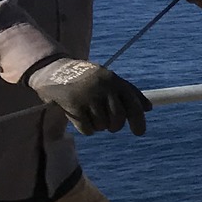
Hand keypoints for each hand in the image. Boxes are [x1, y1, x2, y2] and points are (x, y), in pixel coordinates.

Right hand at [24, 57, 150, 135]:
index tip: (138, 132)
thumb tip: (148, 108)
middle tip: (108, 125)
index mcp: (115, 81)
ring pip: (103, 126)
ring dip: (98, 125)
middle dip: (114, 126)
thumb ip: (128, 92)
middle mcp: (103, 87)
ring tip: (90, 114)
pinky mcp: (74, 105)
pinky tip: (79, 117)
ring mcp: (88, 95)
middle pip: (118, 120)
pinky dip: (85, 128)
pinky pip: (88, 129)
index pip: (133, 105)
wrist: (53, 69)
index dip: (138, 121)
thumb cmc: (86, 78)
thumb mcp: (108, 79)